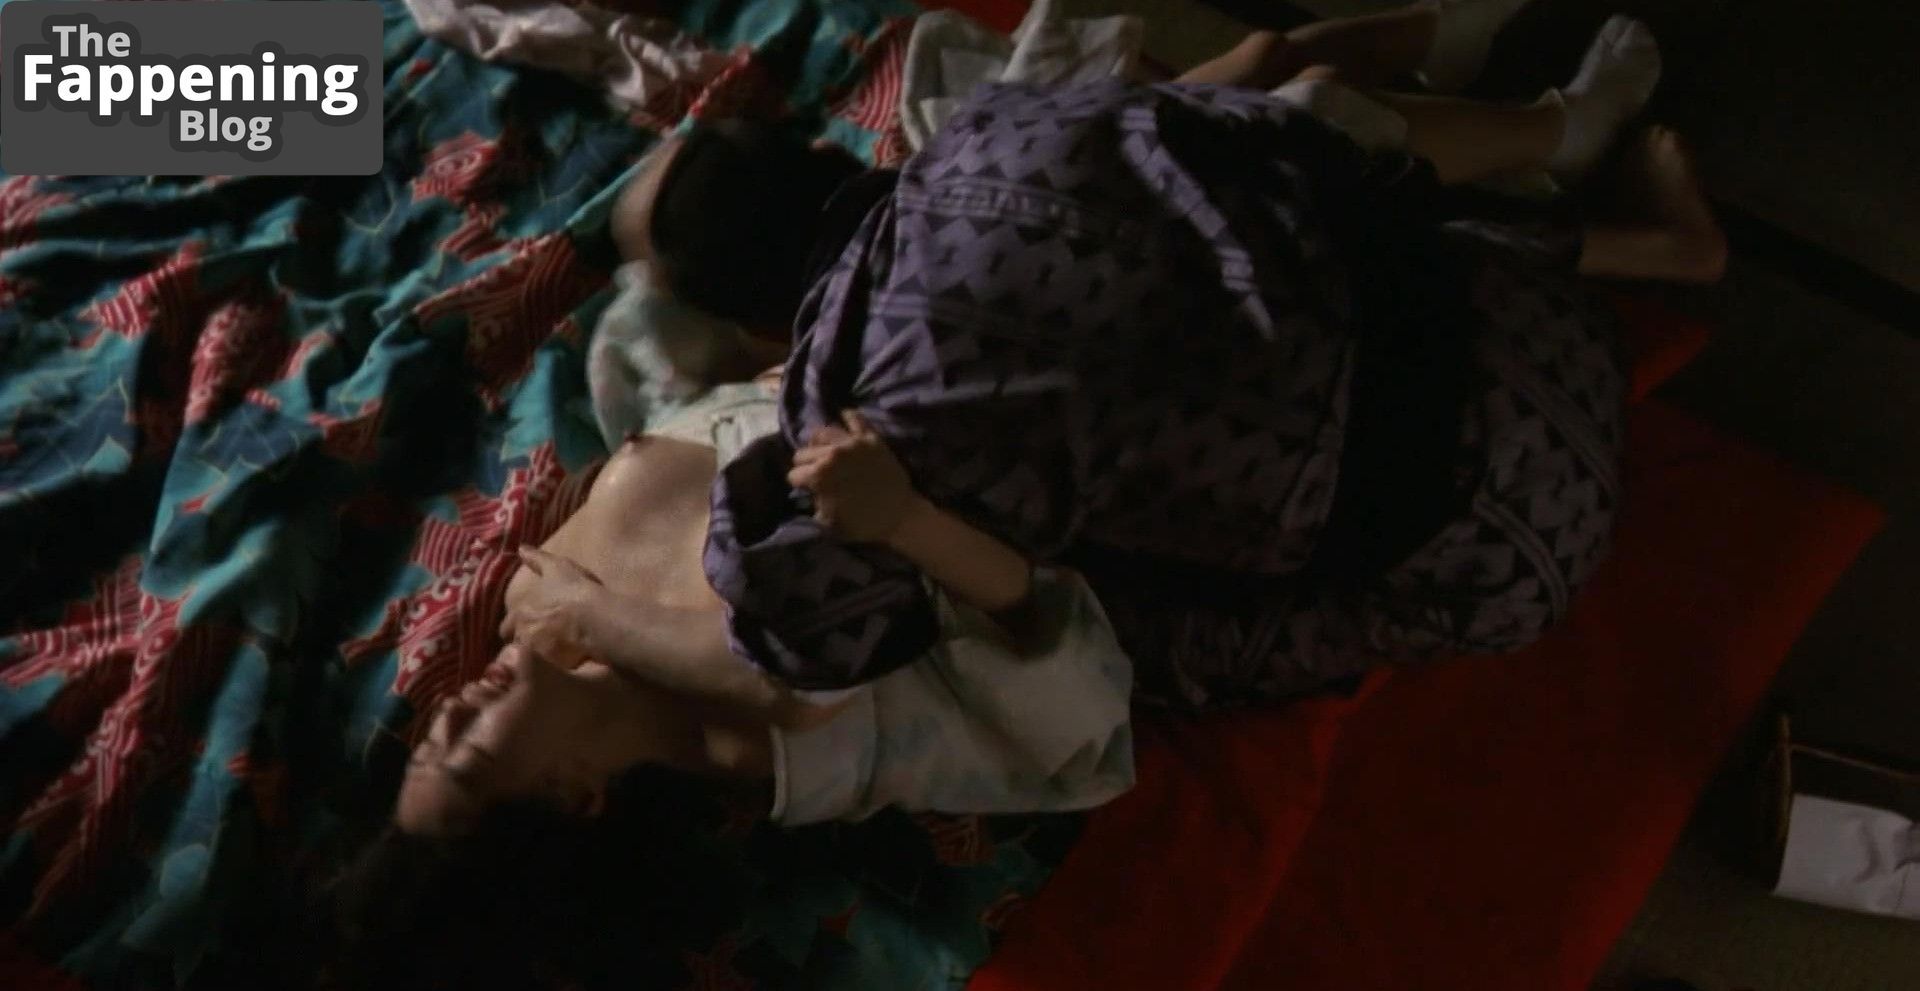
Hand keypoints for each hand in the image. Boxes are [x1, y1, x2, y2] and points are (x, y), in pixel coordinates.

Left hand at [499, 546, 603, 668]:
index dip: (514, 628)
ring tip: (550, 661)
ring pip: (530, 664)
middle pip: (515, 648)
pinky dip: (554, 672)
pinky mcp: (553, 671)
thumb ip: (537, 559)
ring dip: (536, 661)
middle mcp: (523, 637)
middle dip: (522, 647)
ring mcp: (537, 657)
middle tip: (536, 646)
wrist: (594, 618)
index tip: (522, 629)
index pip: (506, 628)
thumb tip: (522, 548)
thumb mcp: (556, 567)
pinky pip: (549, 675)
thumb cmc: (575, 591)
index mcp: (521, 614)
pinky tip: (565, 668)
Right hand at [786, 410, 922, 544]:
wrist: (899, 515)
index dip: (798, 483)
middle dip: (806, 464)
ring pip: (823, 432)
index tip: (805, 488)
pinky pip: (855, 418)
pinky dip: (847, 417)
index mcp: (819, 476)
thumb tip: (810, 495)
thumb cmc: (863, 523)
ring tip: (824, 451)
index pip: (794, 474)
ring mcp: (852, 443)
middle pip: (803, 452)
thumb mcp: (829, 522)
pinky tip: (843, 419)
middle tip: (814, 471)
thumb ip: (815, 505)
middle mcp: (832, 454)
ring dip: (820, 443)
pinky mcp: (870, 438)